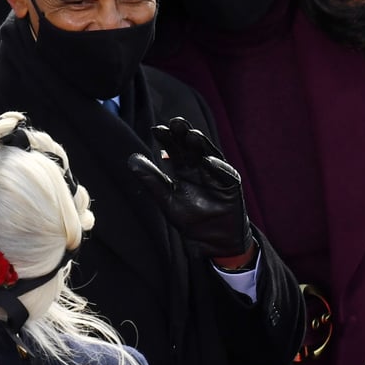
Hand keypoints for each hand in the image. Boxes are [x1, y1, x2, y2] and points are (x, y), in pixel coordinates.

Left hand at [128, 116, 253, 262]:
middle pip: (191, 147)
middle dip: (184, 134)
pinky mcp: (231, 186)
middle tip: (175, 122)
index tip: (156, 129)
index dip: (166, 139)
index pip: (174, 149)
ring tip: (191, 135)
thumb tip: (133, 158)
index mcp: (183, 169)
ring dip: (201, 145)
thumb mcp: (166, 199)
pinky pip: (225, 174)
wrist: (212, 242)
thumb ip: (151, 180)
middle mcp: (200, 167)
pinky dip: (217, 167)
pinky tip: (207, 161)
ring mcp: (217, 174)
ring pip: (209, 154)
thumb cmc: (190, 220)